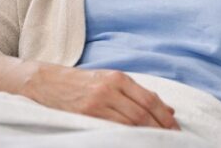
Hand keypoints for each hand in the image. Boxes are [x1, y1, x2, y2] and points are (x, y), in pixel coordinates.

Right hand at [20, 63, 179, 129]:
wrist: (44, 81)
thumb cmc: (81, 83)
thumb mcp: (110, 81)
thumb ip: (139, 94)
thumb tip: (169, 109)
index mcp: (119, 78)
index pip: (150, 99)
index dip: (165, 116)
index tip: (176, 129)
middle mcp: (109, 88)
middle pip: (142, 112)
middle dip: (160, 128)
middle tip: (172, 139)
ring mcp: (96, 102)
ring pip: (128, 122)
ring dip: (146, 134)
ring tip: (157, 142)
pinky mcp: (84, 114)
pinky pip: (110, 128)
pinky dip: (125, 136)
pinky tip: (133, 140)